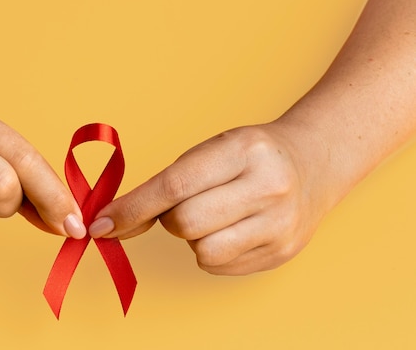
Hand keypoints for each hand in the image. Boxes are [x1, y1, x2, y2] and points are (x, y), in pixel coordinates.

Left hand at [89, 124, 330, 274]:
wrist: (313, 163)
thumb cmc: (250, 155)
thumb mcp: (212, 150)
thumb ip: (166, 184)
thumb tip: (113, 224)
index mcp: (244, 150)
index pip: (174, 185)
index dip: (132, 208)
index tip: (103, 224)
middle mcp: (268, 187)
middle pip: (185, 223)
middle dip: (170, 220)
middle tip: (186, 205)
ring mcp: (280, 224)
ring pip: (202, 251)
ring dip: (194, 238)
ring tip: (215, 216)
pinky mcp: (281, 253)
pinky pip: (220, 267)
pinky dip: (213, 251)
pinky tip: (232, 229)